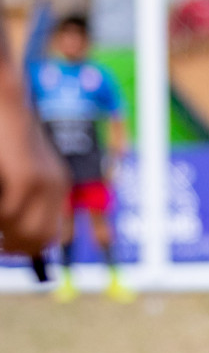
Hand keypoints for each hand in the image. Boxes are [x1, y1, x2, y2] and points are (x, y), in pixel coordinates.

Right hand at [0, 101, 67, 253]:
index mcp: (57, 186)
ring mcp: (44, 183)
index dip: (27, 248)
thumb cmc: (3, 136)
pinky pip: (9, 213)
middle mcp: (56, 187)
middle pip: (39, 239)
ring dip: (3, 229)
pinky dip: (0, 215)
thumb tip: (12, 231)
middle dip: (14, 246)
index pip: (49, 234)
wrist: (6, 102)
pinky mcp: (27, 178)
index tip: (6, 249)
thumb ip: (22, 197)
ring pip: (22, 230)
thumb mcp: (19, 170)